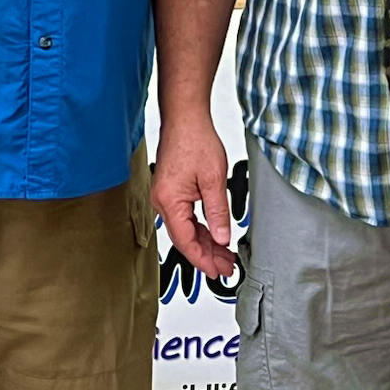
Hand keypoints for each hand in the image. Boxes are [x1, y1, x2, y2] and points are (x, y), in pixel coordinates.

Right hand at [151, 115, 236, 279]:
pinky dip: (200, 228)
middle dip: (206, 255)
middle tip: (227, 267)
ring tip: (225, 255)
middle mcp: (162, 201)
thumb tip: (222, 238)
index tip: (218, 272)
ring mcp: (165, 196)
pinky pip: (184, 216)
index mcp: (170, 202)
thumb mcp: (214, 180)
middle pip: (184, 238)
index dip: (203, 260)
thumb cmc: (195, 140)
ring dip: (205, 242)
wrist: (185, 117)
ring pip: (185, 228)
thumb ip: (218, 213)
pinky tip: (214, 235)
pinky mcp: (171, 190)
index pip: (186, 242)